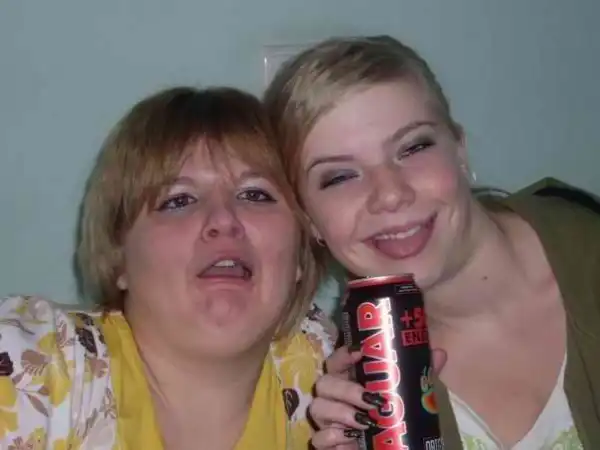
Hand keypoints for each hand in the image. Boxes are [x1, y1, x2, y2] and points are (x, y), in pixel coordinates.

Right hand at [309, 346, 446, 449]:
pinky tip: (352, 440)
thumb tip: (439, 353)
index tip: (360, 351)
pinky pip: (319, 438)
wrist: (390, 449)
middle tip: (372, 399)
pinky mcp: (326, 444)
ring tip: (366, 421)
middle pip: (324, 383)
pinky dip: (334, 438)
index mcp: (349, 379)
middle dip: (346, 389)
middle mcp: (334, 397)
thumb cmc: (394, 420)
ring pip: (318, 408)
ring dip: (341, 413)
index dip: (344, 354)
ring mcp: (327, 421)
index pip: (337, 361)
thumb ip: (420, 376)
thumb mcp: (410, 397)